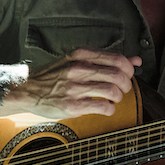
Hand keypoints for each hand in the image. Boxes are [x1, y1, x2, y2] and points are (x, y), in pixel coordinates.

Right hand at [14, 48, 142, 118]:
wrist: (28, 89)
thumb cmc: (55, 75)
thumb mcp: (79, 61)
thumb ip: (107, 60)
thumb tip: (136, 61)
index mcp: (82, 55)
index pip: (118, 59)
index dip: (129, 69)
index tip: (127, 75)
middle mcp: (79, 69)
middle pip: (119, 75)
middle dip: (126, 84)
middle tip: (122, 89)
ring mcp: (75, 87)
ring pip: (112, 91)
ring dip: (118, 97)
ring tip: (113, 99)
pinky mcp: (72, 105)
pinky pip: (103, 106)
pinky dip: (110, 109)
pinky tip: (106, 108)